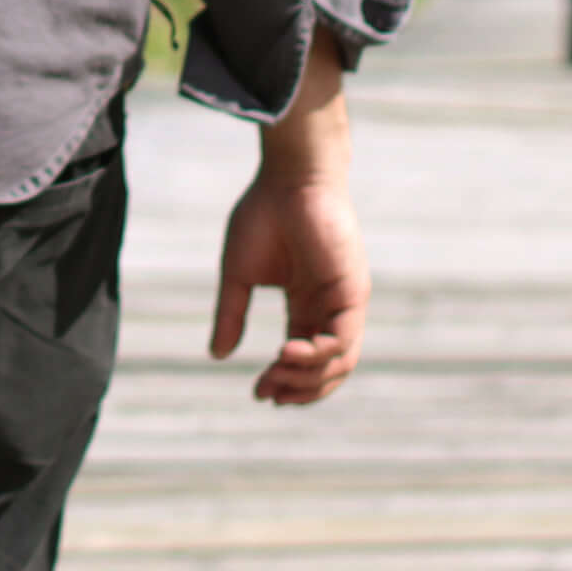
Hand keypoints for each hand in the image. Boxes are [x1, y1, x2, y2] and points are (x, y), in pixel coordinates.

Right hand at [209, 169, 364, 405]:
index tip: (258, 392)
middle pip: (327, 369)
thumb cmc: (263, 215)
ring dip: (308, 379)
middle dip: (298, 389)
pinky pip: (343, 339)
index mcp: (307, 304)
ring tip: (275, 373)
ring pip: (339, 362)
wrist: (289, 178)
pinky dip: (317, 355)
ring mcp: (344, 301)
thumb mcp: (239, 275)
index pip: (302, 357)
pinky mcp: (353, 291)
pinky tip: (286, 352)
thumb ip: (232, 315)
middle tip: (267, 391)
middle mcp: (330, 307)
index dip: (283, 381)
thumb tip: (218, 355)